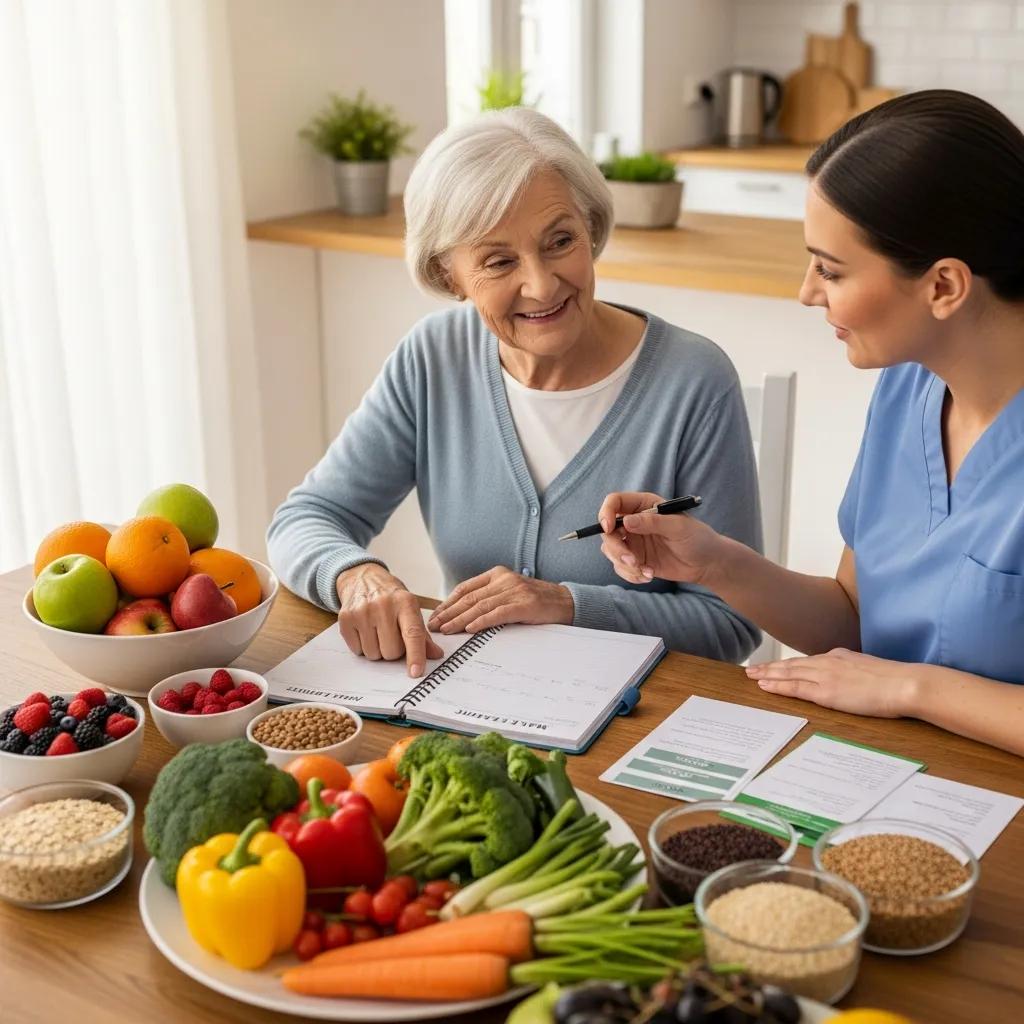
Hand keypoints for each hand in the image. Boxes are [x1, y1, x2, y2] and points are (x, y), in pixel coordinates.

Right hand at [336, 563, 443, 677]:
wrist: (362, 578)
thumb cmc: (390, 597)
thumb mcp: (410, 609)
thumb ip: (422, 634)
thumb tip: (436, 655)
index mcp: (405, 602)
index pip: (412, 633)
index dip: (415, 655)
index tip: (415, 672)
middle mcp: (383, 606)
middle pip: (391, 651)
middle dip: (393, 650)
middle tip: (391, 634)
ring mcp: (362, 612)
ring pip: (374, 654)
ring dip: (377, 649)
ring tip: (377, 631)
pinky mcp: (345, 618)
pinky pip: (357, 651)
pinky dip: (362, 646)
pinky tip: (364, 630)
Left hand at [427, 566, 574, 633]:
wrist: (566, 602)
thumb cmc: (535, 601)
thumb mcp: (510, 593)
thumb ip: (490, 598)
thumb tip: (462, 613)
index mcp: (497, 574)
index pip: (466, 588)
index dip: (448, 602)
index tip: (435, 615)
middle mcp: (504, 580)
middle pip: (469, 598)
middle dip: (449, 613)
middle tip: (434, 625)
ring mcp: (515, 591)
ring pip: (480, 606)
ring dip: (460, 619)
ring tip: (446, 630)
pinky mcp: (524, 604)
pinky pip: (498, 614)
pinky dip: (481, 621)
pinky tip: (469, 628)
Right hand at [598, 492, 724, 586]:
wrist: (707, 563)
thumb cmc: (697, 538)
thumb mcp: (678, 527)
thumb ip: (653, 523)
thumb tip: (626, 521)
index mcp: (643, 505)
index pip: (615, 502)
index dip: (606, 513)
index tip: (608, 528)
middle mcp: (634, 522)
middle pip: (608, 530)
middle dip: (615, 548)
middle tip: (631, 561)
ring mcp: (633, 542)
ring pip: (610, 550)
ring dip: (624, 564)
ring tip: (646, 571)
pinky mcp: (635, 559)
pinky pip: (620, 567)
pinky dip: (631, 574)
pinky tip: (649, 575)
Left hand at [746, 648, 919, 717]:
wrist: (906, 683)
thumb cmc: (896, 680)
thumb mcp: (869, 668)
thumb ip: (853, 670)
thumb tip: (847, 677)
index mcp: (839, 656)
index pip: (807, 661)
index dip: (788, 664)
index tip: (774, 666)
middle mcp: (828, 662)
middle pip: (792, 664)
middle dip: (771, 667)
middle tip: (752, 670)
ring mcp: (825, 676)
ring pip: (789, 673)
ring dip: (768, 675)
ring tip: (752, 676)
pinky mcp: (826, 692)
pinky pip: (795, 688)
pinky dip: (777, 686)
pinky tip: (765, 686)